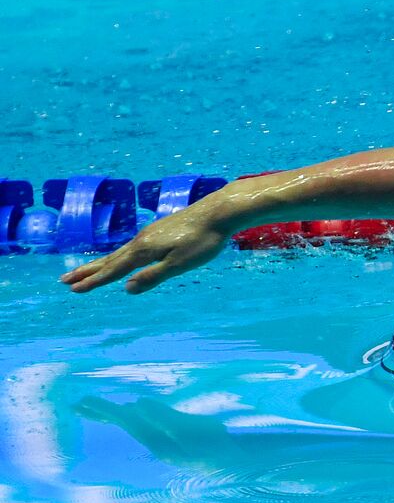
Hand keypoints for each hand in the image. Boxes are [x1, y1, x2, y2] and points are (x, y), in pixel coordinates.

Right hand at [60, 204, 233, 293]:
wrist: (219, 212)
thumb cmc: (203, 241)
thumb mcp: (179, 264)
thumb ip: (153, 276)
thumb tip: (126, 289)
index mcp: (144, 250)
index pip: (114, 270)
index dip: (94, 281)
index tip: (74, 290)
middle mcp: (141, 240)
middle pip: (110, 260)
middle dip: (87, 272)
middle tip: (64, 280)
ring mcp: (150, 233)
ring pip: (119, 252)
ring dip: (100, 263)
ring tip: (85, 271)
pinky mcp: (159, 230)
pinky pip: (131, 247)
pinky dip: (118, 255)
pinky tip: (123, 257)